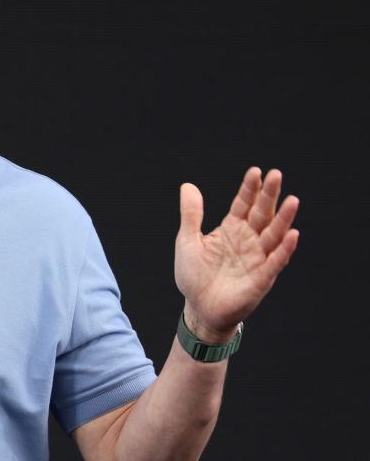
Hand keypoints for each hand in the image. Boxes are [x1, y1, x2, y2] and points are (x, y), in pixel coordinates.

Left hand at [174, 167, 299, 341]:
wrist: (199, 309)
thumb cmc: (194, 276)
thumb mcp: (188, 241)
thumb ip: (191, 214)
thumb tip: (188, 185)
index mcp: (231, 229)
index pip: (243, 204)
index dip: (249, 189)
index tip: (256, 171)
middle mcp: (248, 241)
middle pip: (262, 214)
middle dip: (269, 195)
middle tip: (276, 174)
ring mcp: (257, 258)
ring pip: (274, 235)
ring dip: (283, 219)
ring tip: (292, 200)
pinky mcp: (261, 278)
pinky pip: (275, 262)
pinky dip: (284, 249)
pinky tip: (292, 235)